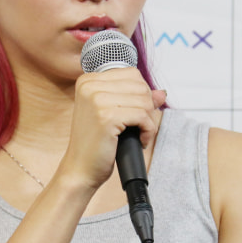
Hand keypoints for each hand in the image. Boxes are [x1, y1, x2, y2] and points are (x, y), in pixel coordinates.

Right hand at [60, 67, 165, 190]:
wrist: (80, 169)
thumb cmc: (95, 144)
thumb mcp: (114, 114)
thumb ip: (136, 98)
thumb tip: (161, 93)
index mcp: (88, 80)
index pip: (132, 74)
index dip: (142, 94)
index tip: (138, 113)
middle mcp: (90, 85)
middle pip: (140, 86)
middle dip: (148, 108)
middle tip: (140, 126)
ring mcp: (97, 100)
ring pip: (144, 101)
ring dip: (149, 121)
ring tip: (139, 134)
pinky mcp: (106, 116)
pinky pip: (143, 117)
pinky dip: (148, 131)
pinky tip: (140, 141)